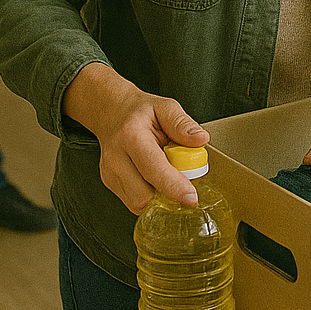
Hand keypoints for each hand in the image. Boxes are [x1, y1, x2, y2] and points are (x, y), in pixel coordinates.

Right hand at [63, 63, 210, 213]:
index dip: (174, 186)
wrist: (113, 113)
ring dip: (159, 196)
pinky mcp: (110, 184)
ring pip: (138, 203)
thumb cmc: (140, 111)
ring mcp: (109, 173)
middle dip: (168, 194)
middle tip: (182, 177)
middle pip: (143, 195)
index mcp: (131, 135)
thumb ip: (183, 124)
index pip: (153, 169)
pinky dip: (150, 195)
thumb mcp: (166, 107)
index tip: (191, 196)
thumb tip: (201, 139)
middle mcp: (116, 157)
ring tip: (165, 171)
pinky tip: (154, 177)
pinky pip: (134, 202)